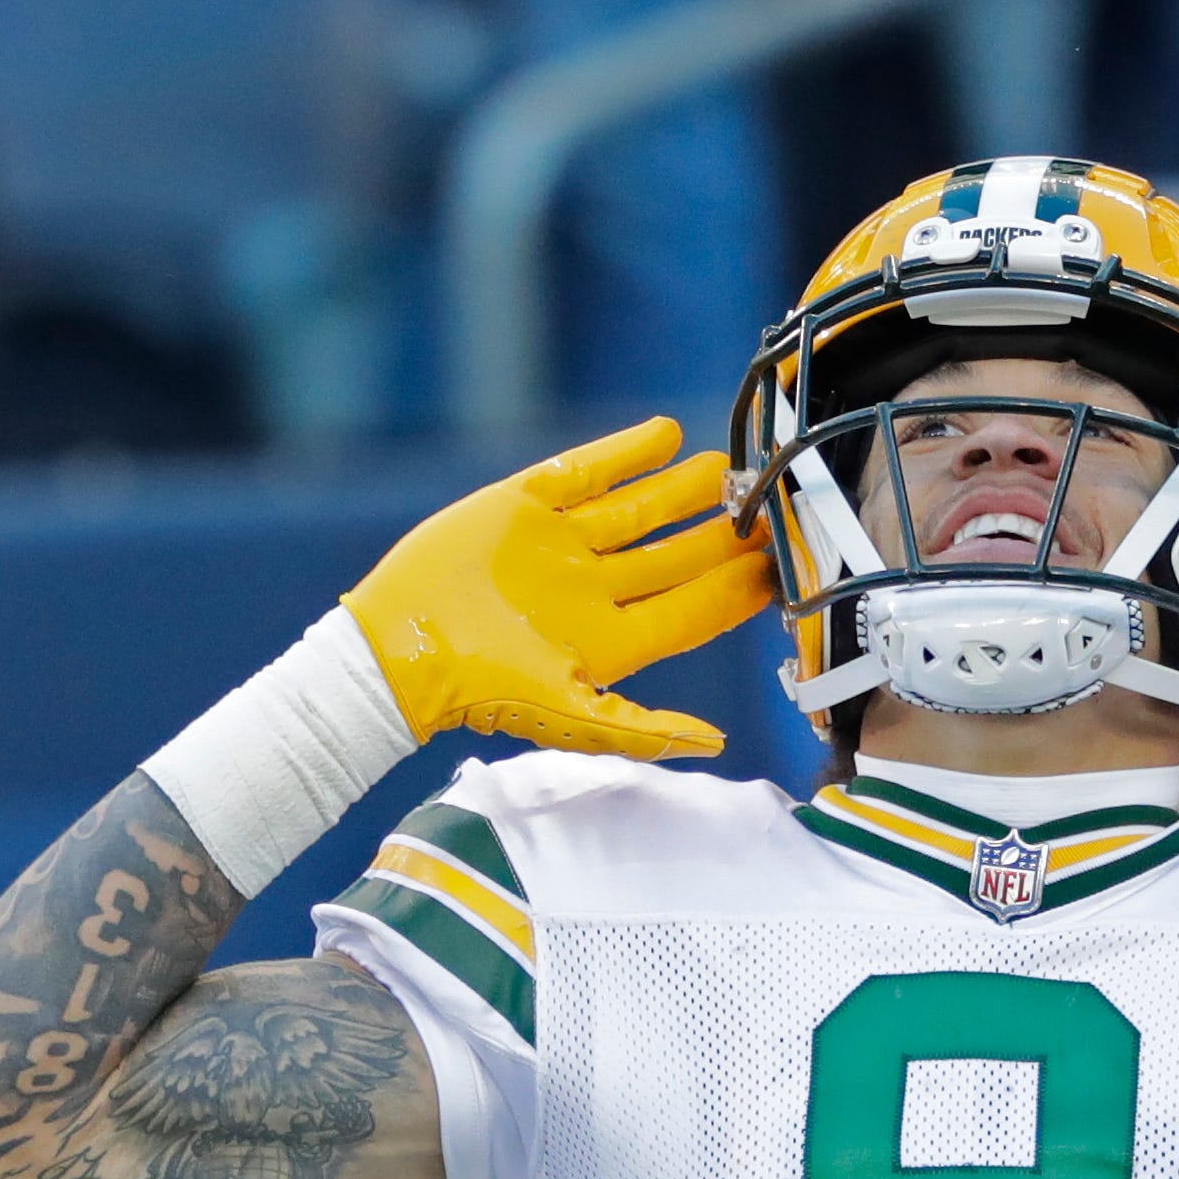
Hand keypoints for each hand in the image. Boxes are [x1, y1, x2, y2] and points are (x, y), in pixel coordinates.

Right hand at [342, 417, 774, 758]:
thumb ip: (645, 729)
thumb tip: (716, 744)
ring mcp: (562, 545)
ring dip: (681, 490)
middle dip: (720, 535)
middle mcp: (595, 589)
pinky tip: (665, 434)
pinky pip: (584, 472)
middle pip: (674, 557)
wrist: (398, 651)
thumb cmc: (483, 693)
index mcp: (614, 639)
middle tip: (769, 506)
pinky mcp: (522, 505)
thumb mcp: (571, 718)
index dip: (736, 590)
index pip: (692, 609)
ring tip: (724, 468)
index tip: (780, 568)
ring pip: (637, 510)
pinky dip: (624, 453)